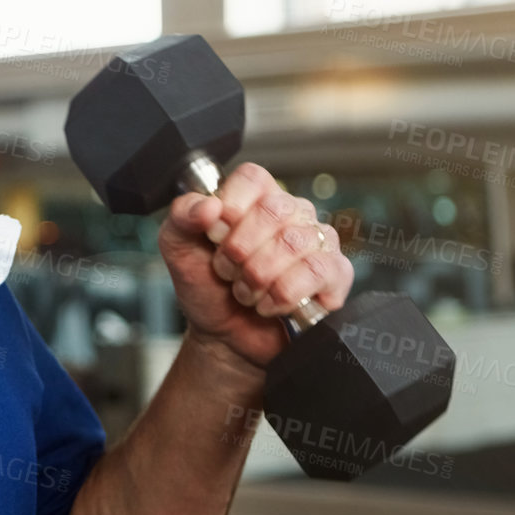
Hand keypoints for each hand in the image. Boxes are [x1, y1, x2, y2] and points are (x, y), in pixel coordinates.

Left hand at [158, 162, 352, 369]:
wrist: (225, 337)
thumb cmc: (207, 288)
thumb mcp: (178, 250)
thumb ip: (182, 217)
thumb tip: (208, 205)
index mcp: (255, 198)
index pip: (253, 178)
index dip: (232, 207)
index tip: (216, 235)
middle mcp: (292, 213)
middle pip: (275, 210)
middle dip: (240, 251)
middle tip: (227, 271)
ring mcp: (318, 242)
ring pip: (295, 243)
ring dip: (258, 277)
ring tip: (246, 291)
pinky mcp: (336, 274)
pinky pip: (318, 271)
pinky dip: (284, 294)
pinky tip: (270, 304)